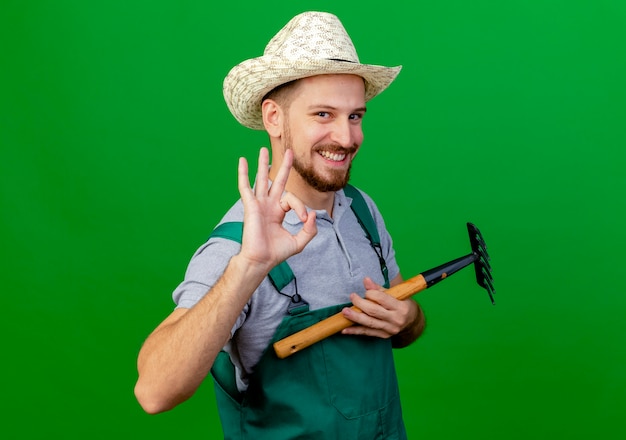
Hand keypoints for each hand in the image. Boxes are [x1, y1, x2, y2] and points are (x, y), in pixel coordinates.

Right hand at [237, 147, 316, 270]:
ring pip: (261, 179)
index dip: (301, 207)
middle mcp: (268, 205)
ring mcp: (259, 204)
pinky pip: (245, 187)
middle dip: (285, 167)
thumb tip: (313, 214)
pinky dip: (243, 173)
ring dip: (263, 164)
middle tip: (290, 152)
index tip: (304, 219)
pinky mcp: (250, 206)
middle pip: (277, 181)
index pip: (292, 200)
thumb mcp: (299, 242)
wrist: (261, 260)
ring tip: (263, 149)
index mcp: (278, 211)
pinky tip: (242, 161)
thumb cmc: (276, 253)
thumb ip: (310, 230)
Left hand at [341, 277, 418, 339]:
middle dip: (360, 304)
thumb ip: (379, 288)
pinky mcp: (384, 336)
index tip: (366, 291)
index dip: (371, 293)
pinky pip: (367, 333)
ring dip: (355, 317)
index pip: (382, 299)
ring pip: (369, 323)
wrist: (412, 321)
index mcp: (401, 307)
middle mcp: (396, 319)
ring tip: (344, 312)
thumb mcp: (395, 295)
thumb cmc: (401, 304)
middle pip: (374, 311)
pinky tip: (345, 329)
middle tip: (352, 297)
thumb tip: (366, 280)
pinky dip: (355, 331)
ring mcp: (390, 329)